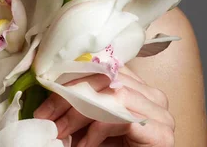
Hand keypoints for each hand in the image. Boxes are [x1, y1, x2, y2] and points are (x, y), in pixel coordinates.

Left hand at [33, 65, 174, 146]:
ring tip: (60, 131)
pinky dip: (97, 131)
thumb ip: (85, 101)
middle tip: (45, 114)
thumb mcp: (96, 120)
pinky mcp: (160, 133)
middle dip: (70, 97)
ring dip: (79, 114)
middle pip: (106, 80)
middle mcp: (153, 95)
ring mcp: (160, 113)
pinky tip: (84, 144)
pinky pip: (122, 120)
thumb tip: (50, 87)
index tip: (46, 88)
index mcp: (139, 85)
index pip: (103, 68)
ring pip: (112, 96)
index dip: (73, 76)